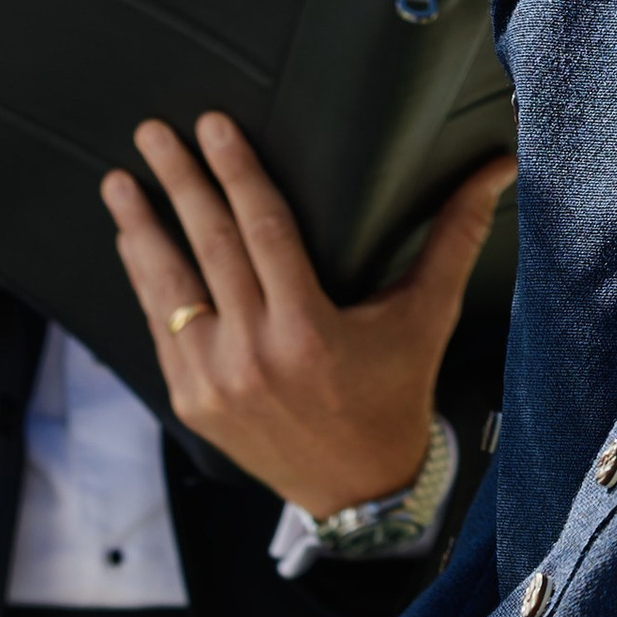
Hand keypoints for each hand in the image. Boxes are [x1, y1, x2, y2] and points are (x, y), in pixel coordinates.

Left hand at [104, 118, 515, 518]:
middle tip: (152, 132)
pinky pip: (163, 332)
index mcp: (307, 331)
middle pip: (207, 247)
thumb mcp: (425, 316)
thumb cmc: (393, 396)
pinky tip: (133, 247)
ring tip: (119, 185)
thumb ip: (453, 236)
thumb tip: (497, 167)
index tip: (211, 125)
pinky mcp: (193, 404)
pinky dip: (147, 287)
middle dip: (178, 183)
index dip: (234, 171)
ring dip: (140, 232)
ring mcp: (216, 383)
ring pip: (170, 291)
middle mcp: (254, 357)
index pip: (261, 228)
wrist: (358, 490)